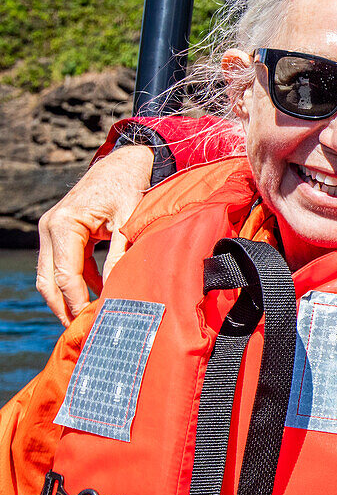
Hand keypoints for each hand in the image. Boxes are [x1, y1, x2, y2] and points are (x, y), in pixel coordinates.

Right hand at [36, 145, 154, 324]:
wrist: (126, 162)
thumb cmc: (130, 187)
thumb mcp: (129, 222)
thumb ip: (120, 255)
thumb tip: (117, 290)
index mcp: (64, 225)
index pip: (66, 275)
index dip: (77, 303)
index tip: (92, 323)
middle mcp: (50, 227)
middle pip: (49, 280)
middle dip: (64, 307)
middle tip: (82, 332)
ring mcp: (52, 229)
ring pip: (51, 275)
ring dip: (68, 297)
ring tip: (89, 320)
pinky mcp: (62, 232)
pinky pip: (64, 265)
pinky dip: (78, 282)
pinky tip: (99, 297)